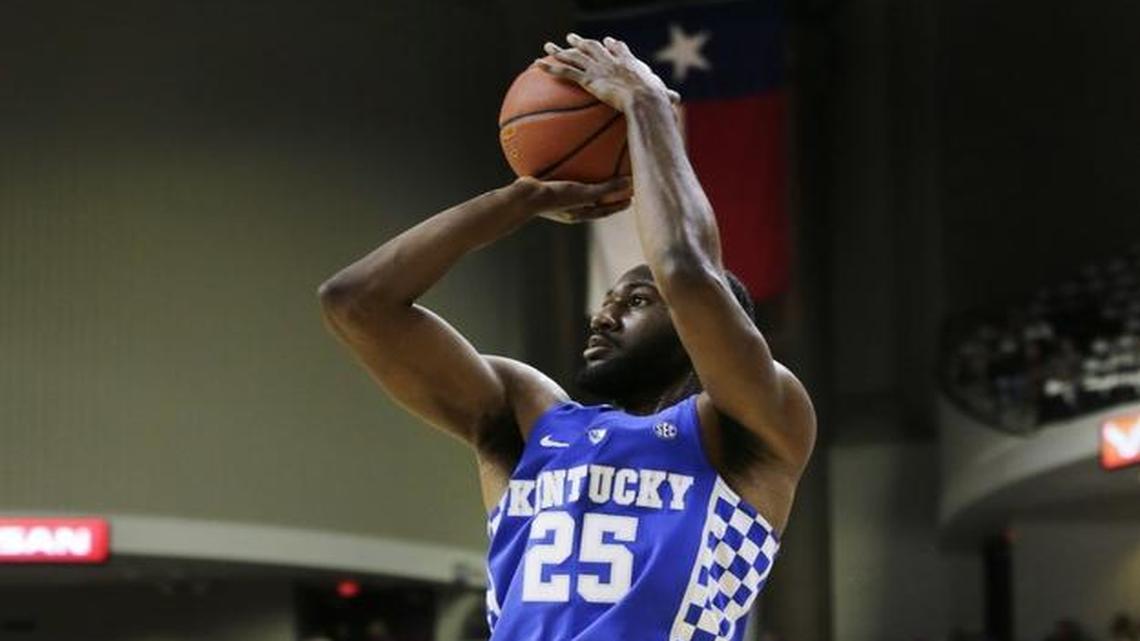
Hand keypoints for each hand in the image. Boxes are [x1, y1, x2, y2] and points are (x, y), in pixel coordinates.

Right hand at [512, 175, 630, 223]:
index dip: (617, 206)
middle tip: (616, 185)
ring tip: (591, 167)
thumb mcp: (584, 193)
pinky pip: (560, 174)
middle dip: (604, 195)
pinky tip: (566, 151)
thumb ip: (607, 188)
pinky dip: (567, 166)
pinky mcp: (543, 186)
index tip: (630, 200)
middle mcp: (568, 208)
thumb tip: (631, 183)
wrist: (523, 197)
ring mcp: (555, 198)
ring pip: (575, 188)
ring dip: (584, 180)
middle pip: (591, 201)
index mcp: (579, 214)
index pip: (604, 211)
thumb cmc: (555, 198)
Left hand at [535, 34, 679, 110]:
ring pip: (574, 57)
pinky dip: (550, 69)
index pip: (619, 50)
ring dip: (559, 52)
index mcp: (628, 64)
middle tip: (573, 38)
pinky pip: (565, 73)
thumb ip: (666, 97)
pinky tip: (537, 66)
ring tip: (547, 47)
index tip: (608, 41)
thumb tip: (677, 102)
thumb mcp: (663, 97)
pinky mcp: (589, 79)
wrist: (645, 98)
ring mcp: (598, 69)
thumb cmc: (656, 100)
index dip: (613, 46)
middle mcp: (610, 61)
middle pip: (593, 48)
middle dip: (582, 42)